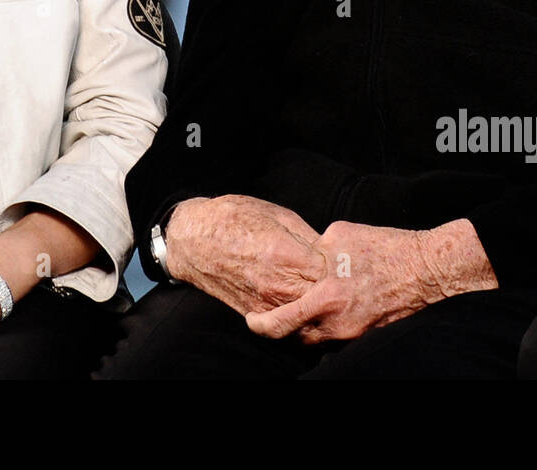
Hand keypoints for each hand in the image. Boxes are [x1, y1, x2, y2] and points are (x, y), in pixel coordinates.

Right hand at [164, 194, 326, 314]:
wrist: (193, 239)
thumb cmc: (233, 219)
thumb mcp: (277, 215)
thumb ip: (308, 237)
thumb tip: (332, 250)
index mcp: (284, 254)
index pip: (331, 270)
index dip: (340, 264)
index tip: (343, 257)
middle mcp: (276, 284)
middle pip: (322, 297)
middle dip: (333, 287)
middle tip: (340, 275)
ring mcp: (265, 303)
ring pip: (307, 314)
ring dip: (318, 303)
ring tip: (323, 288)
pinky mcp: (254, 313)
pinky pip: (286, 320)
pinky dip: (298, 313)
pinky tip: (303, 299)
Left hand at [245, 218, 496, 343]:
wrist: (429, 270)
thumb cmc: (386, 247)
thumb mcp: (341, 235)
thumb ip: (315, 249)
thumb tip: (303, 254)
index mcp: (326, 293)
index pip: (281, 320)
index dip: (260, 323)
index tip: (250, 318)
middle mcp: (337, 320)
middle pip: (295, 338)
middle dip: (278, 331)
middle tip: (263, 321)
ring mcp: (353, 331)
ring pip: (315, 341)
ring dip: (302, 330)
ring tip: (293, 315)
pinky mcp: (367, 334)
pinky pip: (336, 337)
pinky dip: (325, 328)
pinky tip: (322, 315)